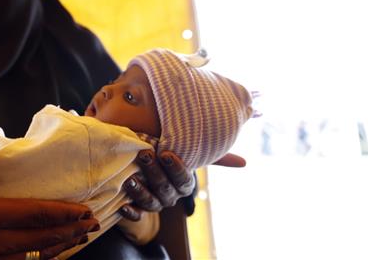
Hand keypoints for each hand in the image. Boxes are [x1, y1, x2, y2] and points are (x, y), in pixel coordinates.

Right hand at [0, 148, 99, 259]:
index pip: (33, 214)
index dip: (62, 213)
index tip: (84, 209)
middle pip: (41, 237)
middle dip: (70, 230)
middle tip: (92, 223)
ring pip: (34, 254)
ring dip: (60, 245)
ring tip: (79, 237)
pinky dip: (40, 258)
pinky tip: (50, 253)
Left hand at [120, 150, 245, 220]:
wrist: (146, 160)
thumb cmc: (169, 153)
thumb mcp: (190, 152)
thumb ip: (214, 157)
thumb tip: (244, 162)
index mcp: (184, 184)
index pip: (184, 180)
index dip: (176, 168)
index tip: (166, 153)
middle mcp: (171, 196)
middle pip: (166, 189)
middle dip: (155, 173)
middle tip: (144, 156)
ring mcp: (154, 202)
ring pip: (151, 202)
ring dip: (141, 192)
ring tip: (130, 178)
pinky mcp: (137, 207)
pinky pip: (136, 215)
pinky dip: (131, 212)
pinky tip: (123, 204)